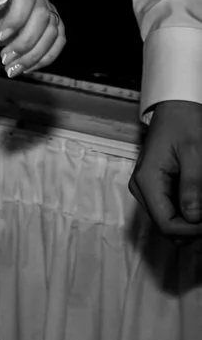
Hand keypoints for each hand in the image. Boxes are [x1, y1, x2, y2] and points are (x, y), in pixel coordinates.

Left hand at [0, 0, 63, 74]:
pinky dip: (45, 56)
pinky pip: (58, 39)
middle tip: (5, 58)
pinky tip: (27, 67)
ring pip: (52, 30)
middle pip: (43, 14)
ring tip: (12, 67)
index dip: (19, 17)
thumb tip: (2, 0)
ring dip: (35, 54)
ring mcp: (41, 4)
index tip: (1, 37)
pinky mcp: (47, 22)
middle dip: (25, 41)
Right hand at [134, 100, 201, 238]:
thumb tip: (194, 217)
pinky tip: (200, 206)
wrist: (176, 109)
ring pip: (170, 222)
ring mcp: (148, 189)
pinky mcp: (156, 188)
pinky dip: (189, 214)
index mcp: (147, 181)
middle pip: (167, 226)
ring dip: (192, 223)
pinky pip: (172, 211)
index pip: (166, 224)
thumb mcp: (195, 153)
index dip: (192, 230)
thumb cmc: (184, 124)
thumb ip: (193, 185)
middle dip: (193, 229)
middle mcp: (142, 189)